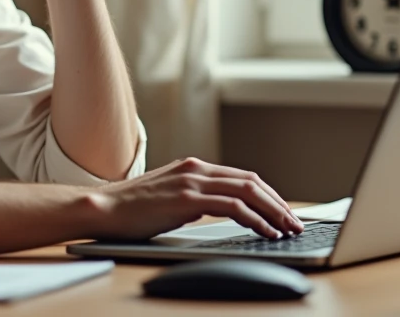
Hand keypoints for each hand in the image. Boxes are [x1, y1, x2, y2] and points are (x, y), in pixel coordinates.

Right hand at [84, 158, 304, 240]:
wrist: (104, 209)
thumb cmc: (131, 209)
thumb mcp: (169, 196)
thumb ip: (194, 197)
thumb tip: (218, 210)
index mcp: (193, 167)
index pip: (242, 177)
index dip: (268, 194)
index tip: (283, 211)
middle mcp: (196, 169)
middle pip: (251, 181)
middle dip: (278, 203)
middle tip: (295, 222)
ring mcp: (192, 182)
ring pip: (247, 192)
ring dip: (273, 211)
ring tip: (287, 229)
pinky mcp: (186, 199)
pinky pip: (233, 208)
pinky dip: (255, 219)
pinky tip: (265, 231)